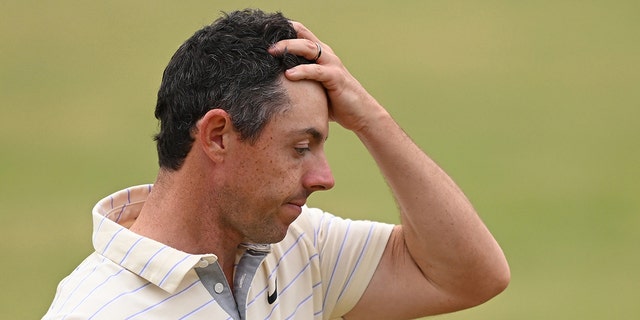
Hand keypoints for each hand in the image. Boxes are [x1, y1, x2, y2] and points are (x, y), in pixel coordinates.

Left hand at [269, 21, 384, 131]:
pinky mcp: (336, 78)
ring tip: (273, 52)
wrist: (360, 114)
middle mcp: (326, 55)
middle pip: (303, 37)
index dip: (285, 31)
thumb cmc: (336, 103)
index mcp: (320, 55)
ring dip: (289, 48)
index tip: (265, 33)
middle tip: (264, 43)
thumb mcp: (314, 88)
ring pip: (309, 49)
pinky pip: (316, 71)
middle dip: (283, 38)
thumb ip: (300, 82)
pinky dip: (302, 71)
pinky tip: (289, 74)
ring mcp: (332, 65)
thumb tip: (275, 86)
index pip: (302, 35)